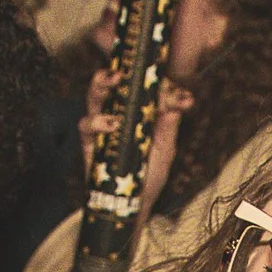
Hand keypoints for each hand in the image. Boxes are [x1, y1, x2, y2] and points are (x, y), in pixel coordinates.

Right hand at [78, 64, 192, 227]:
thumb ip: (169, 130)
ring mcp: (103, 126)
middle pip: (116, 84)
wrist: (134, 206)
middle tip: (132, 66)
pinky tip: (111, 124)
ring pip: (96, 96)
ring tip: (114, 79)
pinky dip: (97, 121)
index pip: (149, 90)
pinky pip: (86, 125)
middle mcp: (121, 113)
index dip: (165, 88)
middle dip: (121, 69)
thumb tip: (175, 108)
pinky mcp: (89, 142)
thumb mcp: (166, 152)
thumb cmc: (150, 175)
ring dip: (101, 83)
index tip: (184, 99)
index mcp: (142, 112)